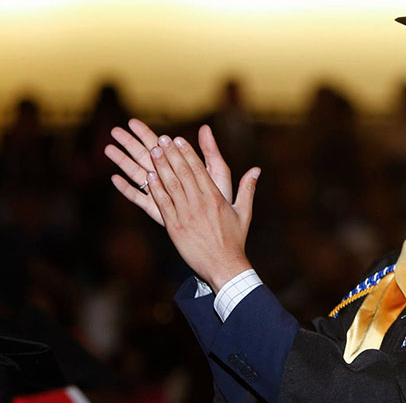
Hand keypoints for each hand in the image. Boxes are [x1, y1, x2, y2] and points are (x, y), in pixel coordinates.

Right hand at [105, 119, 233, 224]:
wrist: (221, 226)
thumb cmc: (220, 198)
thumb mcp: (217, 172)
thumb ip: (209, 151)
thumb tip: (205, 128)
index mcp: (180, 166)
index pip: (160, 145)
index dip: (146, 133)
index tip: (132, 122)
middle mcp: (168, 178)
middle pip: (145, 157)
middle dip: (130, 144)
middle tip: (115, 131)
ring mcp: (161, 193)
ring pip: (138, 174)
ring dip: (124, 162)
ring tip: (109, 149)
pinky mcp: (158, 210)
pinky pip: (140, 199)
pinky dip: (128, 189)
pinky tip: (115, 179)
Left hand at [145, 134, 259, 291]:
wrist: (224, 266)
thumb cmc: (235, 240)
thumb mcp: (244, 213)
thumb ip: (247, 189)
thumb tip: (256, 170)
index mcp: (216, 198)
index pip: (199, 170)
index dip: (187, 153)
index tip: (179, 140)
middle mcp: (200, 204)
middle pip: (183, 173)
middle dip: (171, 154)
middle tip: (162, 139)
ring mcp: (186, 215)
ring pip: (171, 186)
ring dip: (161, 167)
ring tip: (153, 151)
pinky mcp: (175, 228)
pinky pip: (164, 204)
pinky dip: (156, 189)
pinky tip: (149, 176)